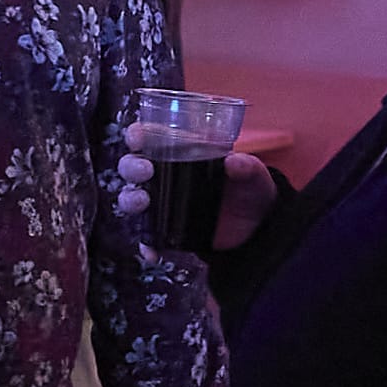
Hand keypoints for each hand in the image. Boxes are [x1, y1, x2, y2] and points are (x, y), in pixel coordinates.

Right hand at [114, 149, 273, 252]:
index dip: (138, 134)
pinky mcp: (166, 230)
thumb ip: (247, 167)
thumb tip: (234, 162)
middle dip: (131, 166)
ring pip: (132, 197)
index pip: (151, 138)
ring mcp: (164, 204)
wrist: (257, 231)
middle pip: (132, 166)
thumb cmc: (251, 192)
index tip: (138, 137)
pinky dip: (146, 244)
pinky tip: (152, 251)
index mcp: (182, 153)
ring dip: (130, 199)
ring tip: (143, 202)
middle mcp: (166, 176)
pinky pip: (148, 237)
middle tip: (146, 171)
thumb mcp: (254, 176)